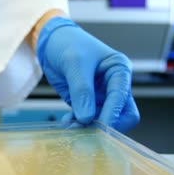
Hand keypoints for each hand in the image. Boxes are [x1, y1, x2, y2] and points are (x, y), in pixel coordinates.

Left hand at [36, 17, 139, 131]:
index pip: (122, 98)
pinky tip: (67, 123)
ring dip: (89, 127)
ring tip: (71, 127)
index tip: (99, 128)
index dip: (112, 115)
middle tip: (86, 132)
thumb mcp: (74, 63)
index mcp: (119, 70)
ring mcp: (101, 96)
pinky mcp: (87, 102)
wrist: (51, 42)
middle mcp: (114, 85)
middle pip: (122, 115)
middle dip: (106, 125)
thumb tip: (87, 118)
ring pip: (103, 121)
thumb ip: (82, 90)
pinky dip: (78, 124)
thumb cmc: (68, 43)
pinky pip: (88, 120)